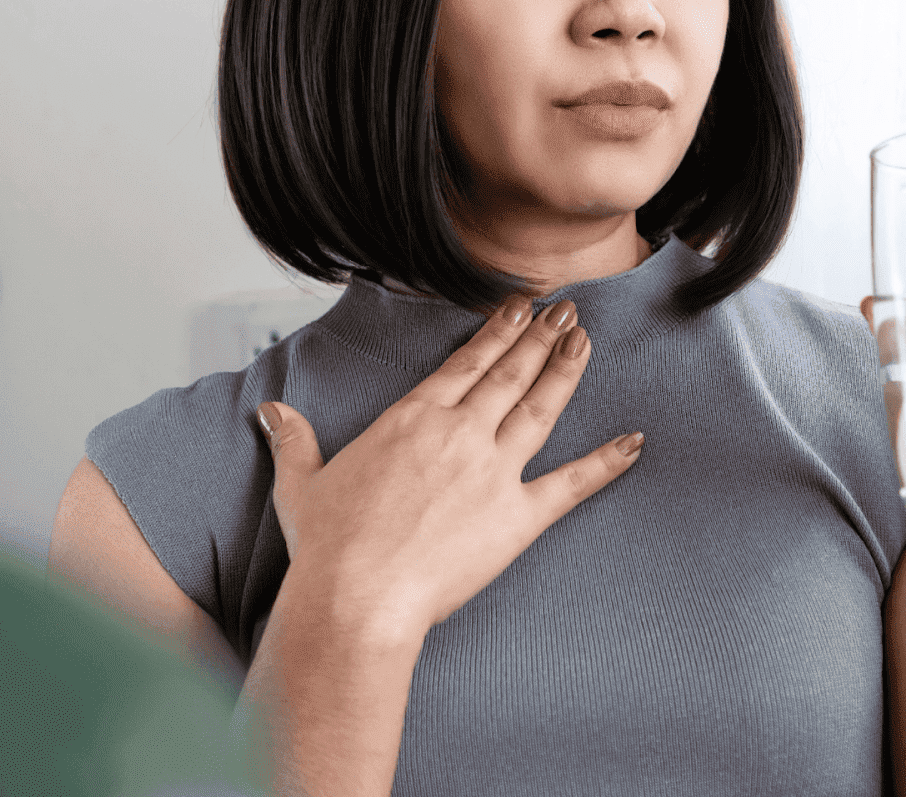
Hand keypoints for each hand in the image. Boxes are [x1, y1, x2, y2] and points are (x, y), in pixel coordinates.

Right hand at [254, 296, 643, 639]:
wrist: (356, 598)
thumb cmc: (327, 549)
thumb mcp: (301, 485)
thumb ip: (294, 441)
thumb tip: (271, 412)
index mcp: (413, 420)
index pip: (466, 363)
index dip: (497, 332)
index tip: (519, 307)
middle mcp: (460, 433)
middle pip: (510, 374)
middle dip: (540, 337)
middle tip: (566, 309)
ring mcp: (494, 471)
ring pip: (541, 408)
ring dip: (566, 371)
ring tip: (585, 340)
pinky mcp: (519, 516)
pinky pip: (573, 483)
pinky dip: (607, 462)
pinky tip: (634, 441)